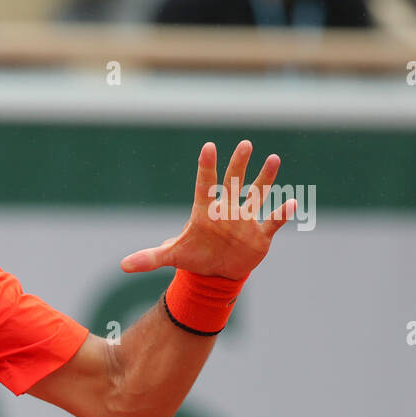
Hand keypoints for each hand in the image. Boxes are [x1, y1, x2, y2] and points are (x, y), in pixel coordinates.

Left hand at [120, 140, 294, 280]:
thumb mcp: (172, 256)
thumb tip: (123, 265)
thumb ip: (150, 258)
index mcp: (205, 211)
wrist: (217, 272)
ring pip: (257, 194)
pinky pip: (273, 221)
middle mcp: (227, 209)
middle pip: (233, 182)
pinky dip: (282, 213)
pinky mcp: (260, 234)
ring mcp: (245, 220)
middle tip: (244, 144)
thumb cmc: (195, 256)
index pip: (205, 184)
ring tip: (273, 159)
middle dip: (239, 164)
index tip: (208, 147)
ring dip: (265, 179)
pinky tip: (292, 202)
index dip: (206, 167)